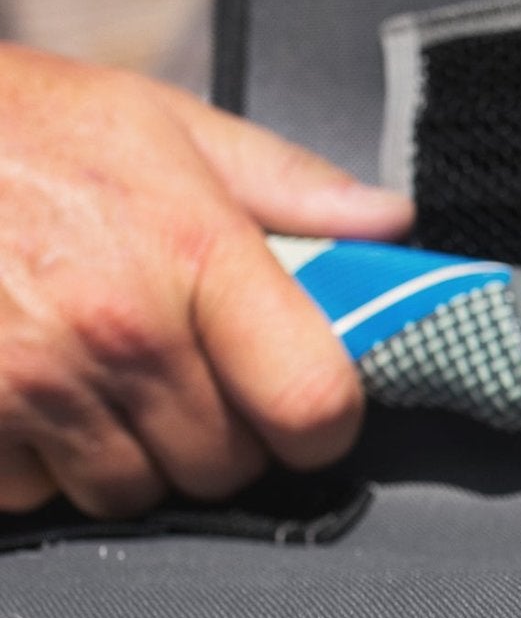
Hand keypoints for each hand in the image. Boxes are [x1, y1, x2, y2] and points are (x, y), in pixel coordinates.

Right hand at [0, 44, 412, 518]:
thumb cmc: (17, 122)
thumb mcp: (163, 122)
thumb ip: (290, 184)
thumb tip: (388, 225)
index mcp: (194, 253)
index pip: (313, 404)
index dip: (321, 422)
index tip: (302, 408)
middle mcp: (120, 329)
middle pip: (227, 467)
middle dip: (218, 438)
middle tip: (181, 378)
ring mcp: (36, 382)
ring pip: (135, 494)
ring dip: (128, 457)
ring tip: (98, 378)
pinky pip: (36, 495)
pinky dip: (37, 464)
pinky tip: (29, 396)